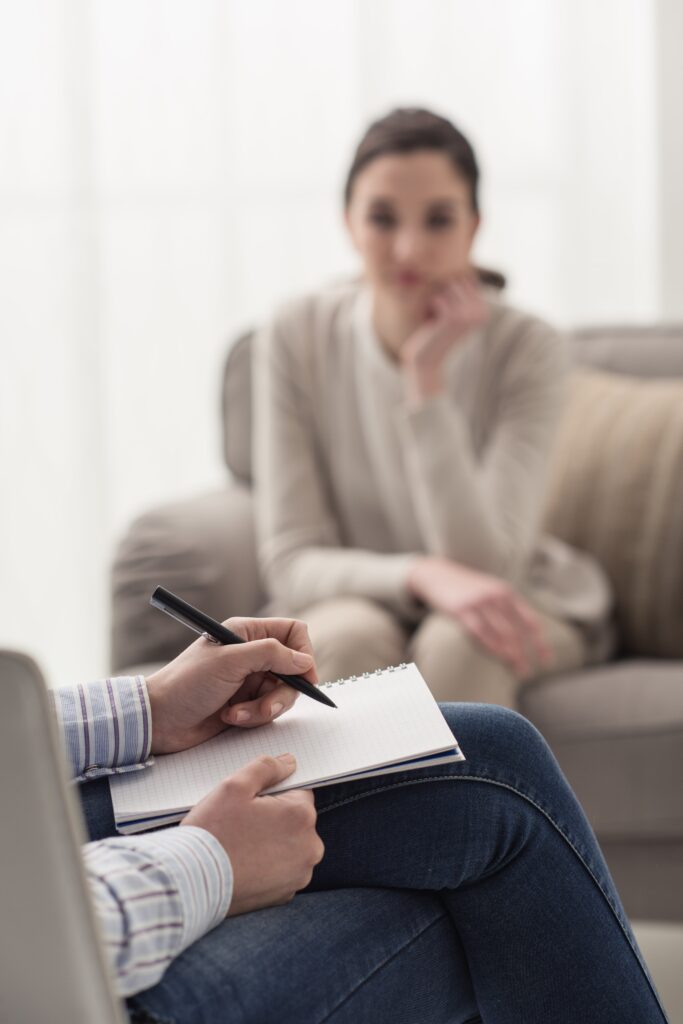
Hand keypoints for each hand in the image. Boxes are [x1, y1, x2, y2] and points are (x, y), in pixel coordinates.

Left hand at [146, 618, 317, 753]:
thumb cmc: (186, 684)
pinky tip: (230, 717)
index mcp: (247, 633)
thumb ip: (271, 655)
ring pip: (283, 693)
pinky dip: (253, 717)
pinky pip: (268, 711)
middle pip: (293, 668)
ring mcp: (250, 680)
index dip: (304, 653)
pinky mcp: (247, 704)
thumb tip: (304, 660)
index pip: (293, 632)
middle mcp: (252, 654)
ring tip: (237, 713)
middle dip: (282, 692)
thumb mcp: (230, 662)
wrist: (159, 720)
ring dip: (264, 708)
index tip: (305, 677)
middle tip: (267, 704)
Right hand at [182, 753, 323, 915]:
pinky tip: (242, 864)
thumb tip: (289, 762)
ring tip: (239, 845)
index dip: (272, 794)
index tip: (250, 804)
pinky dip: (267, 866)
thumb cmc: (213, 833)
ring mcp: (299, 874)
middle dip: (274, 818)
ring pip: (290, 845)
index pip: (298, 792)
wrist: (191, 882)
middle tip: (241, 824)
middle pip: (295, 820)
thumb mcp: (234, 785)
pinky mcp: (286, 895)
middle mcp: (309, 847)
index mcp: (301, 816)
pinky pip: (281, 870)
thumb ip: (266, 767)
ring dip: (272, 842)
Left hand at [400, 272, 487, 404]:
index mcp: (484, 311)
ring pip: (448, 287)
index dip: (449, 288)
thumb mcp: (450, 312)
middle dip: (442, 291)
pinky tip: (432, 323)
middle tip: (438, 316)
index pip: (466, 278)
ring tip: (435, 319)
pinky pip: (438, 298)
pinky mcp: (454, 318)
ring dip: (436, 299)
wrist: (426, 361)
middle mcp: (481, 312)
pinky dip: (431, 306)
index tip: (444, 312)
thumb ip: (458, 291)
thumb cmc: (434, 334)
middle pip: (457, 280)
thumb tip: (462, 268)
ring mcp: (469, 315)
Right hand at [408, 557, 549, 676]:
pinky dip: (491, 645)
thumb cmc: (467, 588)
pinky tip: (498, 656)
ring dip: (510, 654)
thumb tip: (525, 633)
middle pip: (516, 631)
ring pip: (501, 633)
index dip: (540, 642)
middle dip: (524, 654)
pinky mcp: (461, 609)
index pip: (530, 621)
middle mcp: (496, 596)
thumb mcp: (491, 590)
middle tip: (527, 672)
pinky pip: (480, 631)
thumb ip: (507, 607)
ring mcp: (479, 602)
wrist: (438, 574)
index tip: (546, 660)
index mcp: (507, 593)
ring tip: (516, 669)